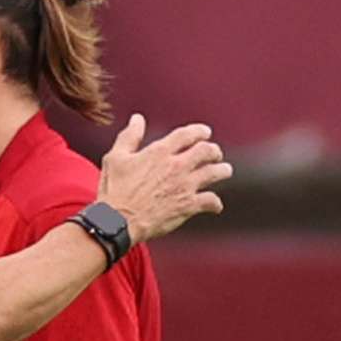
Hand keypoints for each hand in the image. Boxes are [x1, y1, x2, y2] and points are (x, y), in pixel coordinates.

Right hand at [97, 114, 231, 242]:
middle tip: (215, 153)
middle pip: (206, 151)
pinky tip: (216, 205)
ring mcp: (184, 186)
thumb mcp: (116, 157)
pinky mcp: (187, 206)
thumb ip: (130, 136)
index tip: (205, 132)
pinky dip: (215, 203)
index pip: (187, 135)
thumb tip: (137, 119)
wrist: (118, 221)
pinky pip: (210, 201)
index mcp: (160, 152)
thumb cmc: (114, 190)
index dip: (199, 131)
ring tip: (225, 170)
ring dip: (222, 170)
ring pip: (214, 173)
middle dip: (214, 150)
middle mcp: (176, 166)